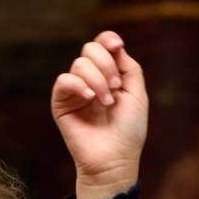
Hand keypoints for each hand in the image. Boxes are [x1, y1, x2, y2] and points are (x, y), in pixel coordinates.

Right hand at [50, 31, 148, 198]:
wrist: (115, 159)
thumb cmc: (129, 131)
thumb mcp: (137, 95)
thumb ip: (129, 67)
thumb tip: (116, 45)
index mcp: (109, 75)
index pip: (102, 46)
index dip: (108, 39)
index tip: (117, 45)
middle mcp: (91, 79)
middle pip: (90, 49)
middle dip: (106, 64)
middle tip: (116, 87)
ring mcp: (75, 91)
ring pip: (79, 63)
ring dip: (98, 80)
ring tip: (107, 102)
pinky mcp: (61, 103)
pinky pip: (63, 80)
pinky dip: (78, 84)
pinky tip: (90, 98)